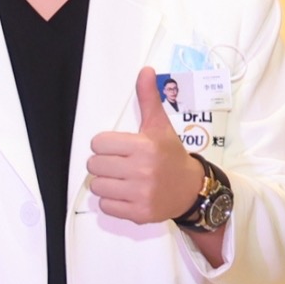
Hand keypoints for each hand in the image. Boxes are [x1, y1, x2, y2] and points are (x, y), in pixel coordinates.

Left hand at [87, 68, 206, 226]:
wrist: (190, 188)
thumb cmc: (169, 155)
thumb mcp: (159, 126)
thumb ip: (148, 98)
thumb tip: (145, 70)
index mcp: (144, 146)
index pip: (98, 143)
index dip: (106, 145)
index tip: (119, 148)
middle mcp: (142, 170)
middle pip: (93, 165)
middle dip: (104, 164)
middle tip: (120, 165)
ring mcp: (140, 194)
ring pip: (97, 186)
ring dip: (106, 183)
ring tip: (123, 180)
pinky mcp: (138, 213)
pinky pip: (105, 206)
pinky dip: (112, 202)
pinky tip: (127, 194)